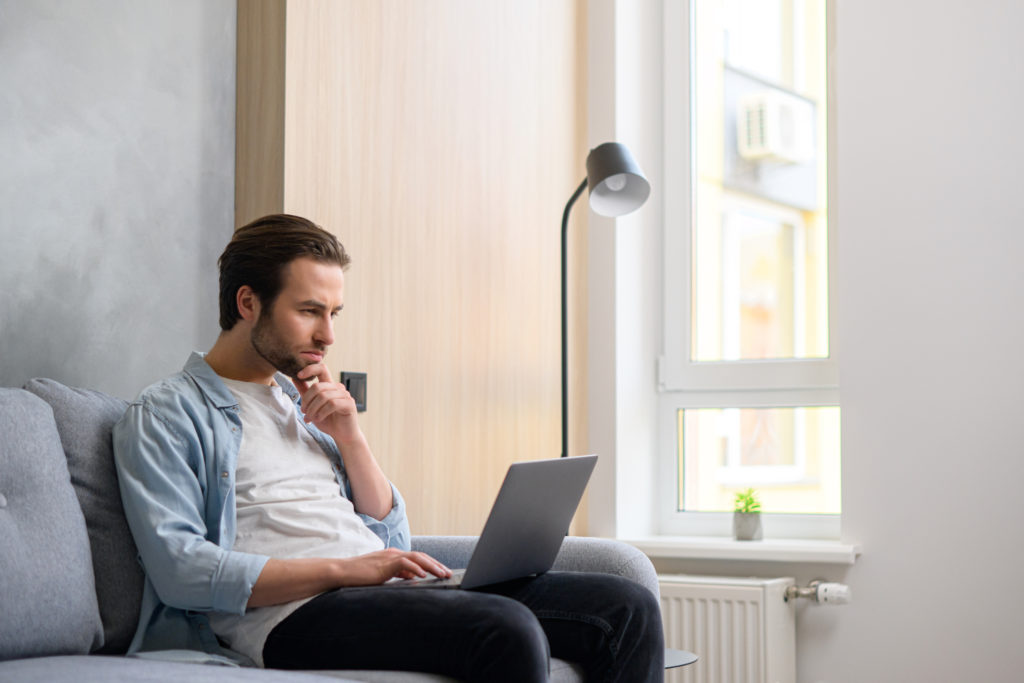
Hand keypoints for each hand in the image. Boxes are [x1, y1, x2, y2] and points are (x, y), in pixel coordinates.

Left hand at [293, 362, 359, 443]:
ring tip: (311, 418)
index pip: (321, 368)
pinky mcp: (349, 404)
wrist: (342, 435)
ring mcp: (345, 395)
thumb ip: (305, 391)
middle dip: (307, 400)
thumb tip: (294, 377)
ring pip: (323, 396)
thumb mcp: (312, 405)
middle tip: (304, 412)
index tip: (298, 375)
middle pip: (317, 386)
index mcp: (329, 385)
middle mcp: (338, 388)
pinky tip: (319, 419)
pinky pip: (332, 404)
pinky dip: (322, 412)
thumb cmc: (328, 420)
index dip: (309, 369)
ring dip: (313, 409)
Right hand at [336, 548, 452, 586]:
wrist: (342, 572)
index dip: (432, 564)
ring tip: (441, 574)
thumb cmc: (360, 575)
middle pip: (420, 556)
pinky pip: (403, 563)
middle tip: (448, 573)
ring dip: (431, 566)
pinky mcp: (384, 564)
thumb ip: (397, 573)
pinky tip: (423, 575)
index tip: (442, 572)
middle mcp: (394, 554)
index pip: (418, 558)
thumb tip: (413, 576)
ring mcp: (389, 557)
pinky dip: (415, 568)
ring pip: (416, 558)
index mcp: (394, 556)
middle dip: (436, 565)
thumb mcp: (383, 574)